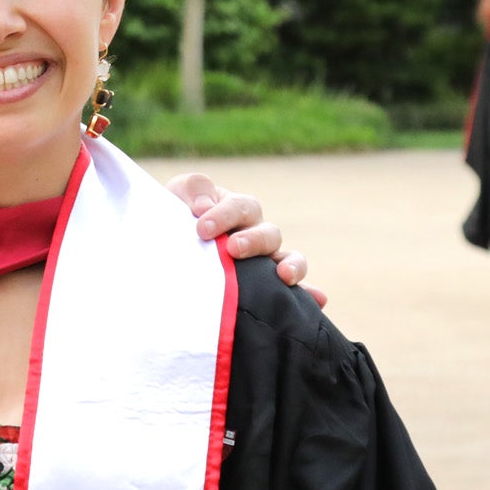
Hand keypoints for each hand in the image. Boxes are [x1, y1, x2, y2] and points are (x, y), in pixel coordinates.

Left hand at [166, 175, 321, 305]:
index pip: (241, 207)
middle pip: (268, 233)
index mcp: (237, 210)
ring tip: (285, 276)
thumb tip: (204, 207)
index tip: (202, 228)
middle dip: (253, 241)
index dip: (225, 215)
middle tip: (232, 249)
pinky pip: (294, 291)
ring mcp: (264, 261)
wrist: (170, 246)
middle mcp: (256, 234)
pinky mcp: (266, 287)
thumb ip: (193, 189)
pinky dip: (309, 294)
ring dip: (292, 265)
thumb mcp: (179, 197)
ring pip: (288, 258)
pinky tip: (318, 300)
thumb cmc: (178, 219)